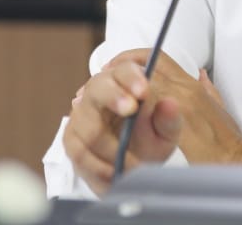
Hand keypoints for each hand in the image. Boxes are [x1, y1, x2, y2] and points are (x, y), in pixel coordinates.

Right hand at [62, 51, 182, 194]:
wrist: (133, 166)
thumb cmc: (151, 140)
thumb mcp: (166, 133)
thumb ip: (169, 119)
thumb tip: (169, 104)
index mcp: (124, 83)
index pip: (124, 70)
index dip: (132, 78)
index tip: (144, 91)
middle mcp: (99, 93)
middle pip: (98, 87)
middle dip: (114, 97)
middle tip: (132, 109)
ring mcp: (82, 115)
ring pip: (89, 125)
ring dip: (113, 147)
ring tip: (134, 163)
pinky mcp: (72, 139)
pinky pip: (80, 152)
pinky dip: (100, 166)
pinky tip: (116, 172)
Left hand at [108, 50, 241, 165]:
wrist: (235, 164)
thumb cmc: (226, 141)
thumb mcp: (219, 107)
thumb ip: (207, 88)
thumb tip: (200, 73)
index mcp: (191, 86)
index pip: (159, 58)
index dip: (135, 59)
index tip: (119, 65)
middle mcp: (183, 91)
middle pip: (143, 68)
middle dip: (119, 72)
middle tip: (103, 78)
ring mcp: (176, 108)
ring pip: (138, 87)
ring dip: (117, 91)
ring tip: (103, 98)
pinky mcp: (169, 130)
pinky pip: (140, 113)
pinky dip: (123, 114)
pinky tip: (113, 119)